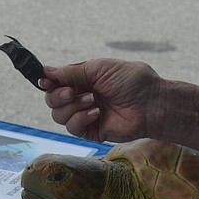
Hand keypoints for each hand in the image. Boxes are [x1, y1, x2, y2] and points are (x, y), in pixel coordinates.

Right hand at [40, 58, 161, 142]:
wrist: (152, 104)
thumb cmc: (133, 81)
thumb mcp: (99, 68)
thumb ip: (71, 71)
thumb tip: (46, 71)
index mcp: (82, 79)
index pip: (55, 82)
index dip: (47, 82)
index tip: (46, 82)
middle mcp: (81, 96)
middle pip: (51, 100)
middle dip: (57, 95)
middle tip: (72, 92)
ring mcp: (85, 114)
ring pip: (58, 115)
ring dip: (72, 106)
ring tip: (93, 101)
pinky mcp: (91, 130)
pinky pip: (72, 128)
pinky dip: (80, 118)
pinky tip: (96, 113)